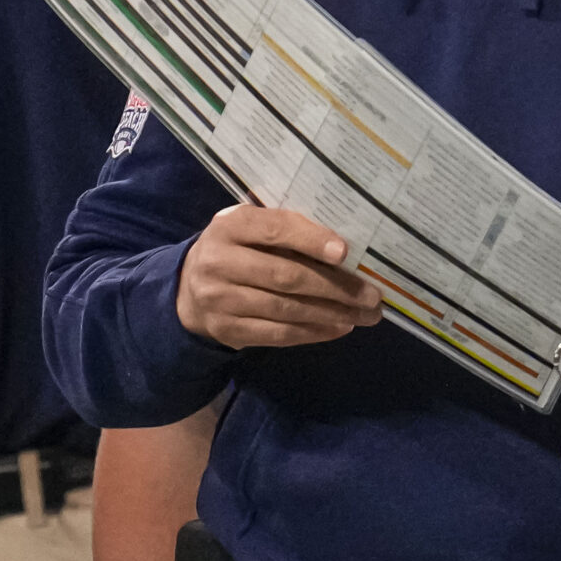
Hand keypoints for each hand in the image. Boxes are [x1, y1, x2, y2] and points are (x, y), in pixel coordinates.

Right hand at [176, 205, 382, 349]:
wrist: (188, 288)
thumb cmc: (238, 248)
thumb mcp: (252, 228)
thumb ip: (287, 230)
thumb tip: (344, 249)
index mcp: (230, 225)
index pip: (275, 229)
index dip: (311, 240)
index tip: (345, 252)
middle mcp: (219, 261)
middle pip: (286, 276)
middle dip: (335, 287)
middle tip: (372, 296)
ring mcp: (220, 299)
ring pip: (285, 309)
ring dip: (331, 313)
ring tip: (364, 315)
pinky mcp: (226, 330)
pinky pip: (277, 334)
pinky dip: (313, 332)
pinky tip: (339, 327)